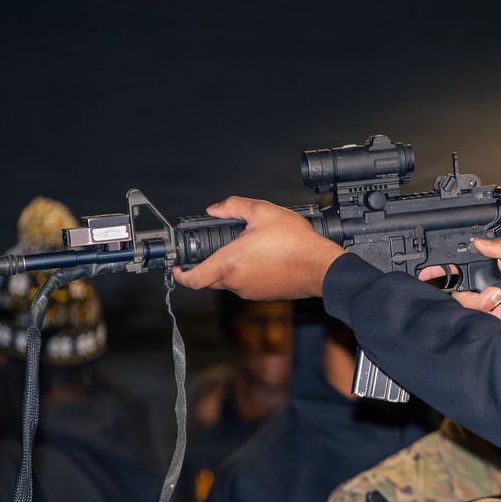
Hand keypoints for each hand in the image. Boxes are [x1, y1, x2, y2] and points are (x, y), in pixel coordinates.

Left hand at [171, 196, 345, 299]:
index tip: (178, 267)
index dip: (180, 274)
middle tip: (218, 246)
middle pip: (210, 278)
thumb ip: (234, 206)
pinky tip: (265, 257)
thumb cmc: (296, 243)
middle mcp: (237, 281)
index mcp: (229, 263)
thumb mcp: (263, 211)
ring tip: (250, 247)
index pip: (193, 279)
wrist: (322, 267)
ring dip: (232, 266)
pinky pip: (247, 284)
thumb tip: (215, 209)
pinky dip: (248, 272)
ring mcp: (250, 291)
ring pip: (230, 280)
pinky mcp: (264, 295)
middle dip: (209, 263)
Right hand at [416, 266, 500, 322]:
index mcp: (488, 267)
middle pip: (457, 294)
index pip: (458, 268)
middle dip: (472, 297)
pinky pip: (480, 324)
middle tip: (495, 295)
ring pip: (467, 310)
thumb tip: (479, 241)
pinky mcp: (493, 321)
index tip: (428, 274)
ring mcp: (488, 306)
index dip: (440, 272)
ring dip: (486, 307)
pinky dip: (495, 319)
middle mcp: (484, 287)